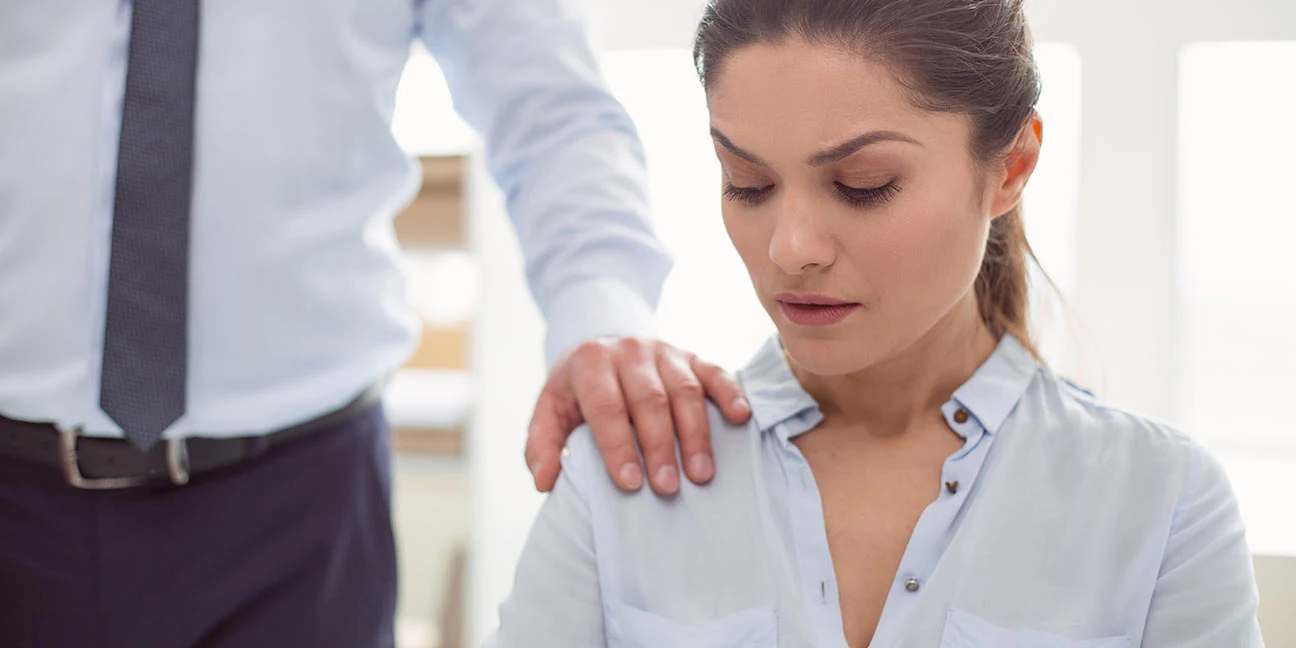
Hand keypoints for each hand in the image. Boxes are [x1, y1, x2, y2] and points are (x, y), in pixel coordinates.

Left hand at [526, 337, 751, 494]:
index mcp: (591, 363)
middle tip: (667, 487)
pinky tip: (740, 418)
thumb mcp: (550, 411)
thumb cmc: (578, 393)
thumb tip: (545, 481)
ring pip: (685, 390)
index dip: (618, 446)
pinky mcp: (692, 356)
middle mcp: (629, 352)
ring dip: (695, 433)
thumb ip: (541, 445)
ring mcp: (665, 351)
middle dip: (659, 446)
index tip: (631, 484)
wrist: (603, 350)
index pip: (606, 406)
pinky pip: (715, 372)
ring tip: (701, 474)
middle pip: (649, 400)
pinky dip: (730, 393)